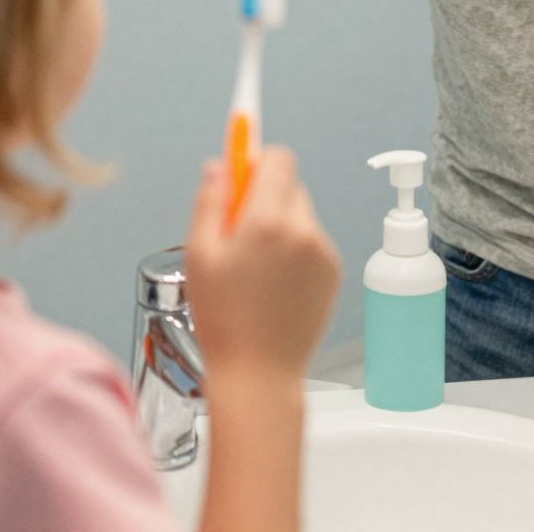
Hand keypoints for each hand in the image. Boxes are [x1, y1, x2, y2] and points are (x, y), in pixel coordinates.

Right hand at [184, 148, 339, 387]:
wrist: (260, 374)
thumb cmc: (224, 321)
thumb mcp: (200, 255)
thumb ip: (210, 202)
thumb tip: (219, 166)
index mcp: (267, 220)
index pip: (278, 158)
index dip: (256, 160)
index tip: (242, 168)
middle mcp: (303, 230)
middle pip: (289, 184)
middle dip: (264, 196)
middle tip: (237, 230)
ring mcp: (323, 251)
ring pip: (300, 214)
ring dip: (280, 225)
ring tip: (255, 267)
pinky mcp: (334, 271)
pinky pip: (312, 242)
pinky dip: (295, 250)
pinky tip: (274, 284)